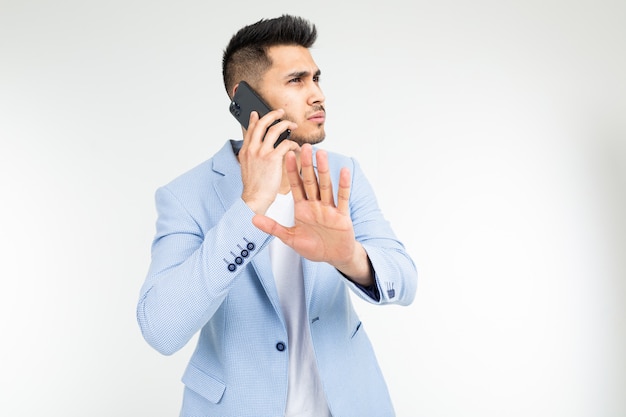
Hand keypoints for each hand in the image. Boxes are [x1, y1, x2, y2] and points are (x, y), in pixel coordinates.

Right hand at [239, 109, 297, 213]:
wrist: (254, 198)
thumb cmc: (254, 187)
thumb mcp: (246, 168)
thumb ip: (251, 156)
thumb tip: (256, 150)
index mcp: (245, 151)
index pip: (250, 129)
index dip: (254, 119)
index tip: (257, 113)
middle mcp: (252, 149)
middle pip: (262, 124)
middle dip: (273, 115)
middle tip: (280, 113)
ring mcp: (262, 152)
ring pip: (275, 130)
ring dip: (286, 124)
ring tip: (293, 125)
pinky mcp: (273, 158)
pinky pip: (286, 144)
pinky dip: (293, 143)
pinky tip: (296, 147)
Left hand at [252, 144, 373, 283]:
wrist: (333, 257)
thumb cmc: (314, 247)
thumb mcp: (290, 238)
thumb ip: (273, 227)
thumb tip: (253, 219)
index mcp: (302, 208)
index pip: (296, 186)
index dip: (292, 171)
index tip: (287, 155)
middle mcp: (315, 205)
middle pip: (311, 181)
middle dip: (307, 164)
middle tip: (304, 146)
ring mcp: (329, 209)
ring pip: (325, 186)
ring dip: (323, 170)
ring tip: (321, 153)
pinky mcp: (341, 216)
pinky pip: (342, 198)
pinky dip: (343, 185)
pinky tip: (343, 171)